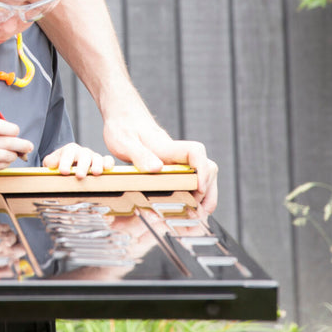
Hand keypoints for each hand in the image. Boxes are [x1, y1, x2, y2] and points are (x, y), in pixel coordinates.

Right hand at [0, 119, 34, 173]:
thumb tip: (18, 138)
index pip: (2, 126)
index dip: (14, 129)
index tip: (16, 131)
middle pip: (8, 143)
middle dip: (22, 145)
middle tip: (29, 146)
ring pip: (6, 156)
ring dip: (13, 156)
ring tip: (13, 154)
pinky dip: (5, 164)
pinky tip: (3, 160)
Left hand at [42, 142, 112, 177]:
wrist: (67, 165)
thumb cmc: (60, 164)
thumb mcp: (51, 162)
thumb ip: (50, 162)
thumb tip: (52, 164)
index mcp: (70, 150)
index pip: (68, 153)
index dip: (66, 162)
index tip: (63, 171)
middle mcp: (83, 152)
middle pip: (84, 155)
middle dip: (82, 166)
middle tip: (79, 175)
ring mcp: (93, 157)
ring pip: (97, 157)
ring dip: (97, 165)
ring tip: (95, 173)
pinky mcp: (102, 163)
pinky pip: (107, 160)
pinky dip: (108, 163)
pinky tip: (107, 169)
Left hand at [102, 116, 218, 213]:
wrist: (122, 118)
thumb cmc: (123, 128)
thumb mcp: (124, 142)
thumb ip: (140, 155)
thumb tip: (157, 168)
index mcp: (166, 147)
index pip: (195, 152)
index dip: (202, 170)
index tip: (198, 188)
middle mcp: (177, 154)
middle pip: (207, 167)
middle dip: (208, 190)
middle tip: (198, 211)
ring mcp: (177, 160)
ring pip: (203, 174)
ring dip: (205, 194)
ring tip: (198, 214)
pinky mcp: (173, 166)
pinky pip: (192, 179)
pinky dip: (195, 193)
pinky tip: (188, 206)